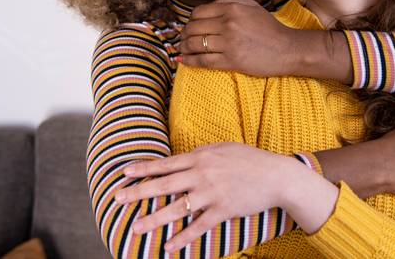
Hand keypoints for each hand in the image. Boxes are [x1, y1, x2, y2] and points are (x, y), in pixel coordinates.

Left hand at [114, 142, 304, 252]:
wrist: (277, 175)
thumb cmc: (249, 160)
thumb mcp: (223, 149)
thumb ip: (201, 153)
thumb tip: (183, 158)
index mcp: (201, 157)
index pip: (166, 163)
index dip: (144, 169)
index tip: (123, 173)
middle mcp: (203, 174)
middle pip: (164, 184)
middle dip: (139, 192)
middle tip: (117, 199)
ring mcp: (212, 193)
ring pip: (177, 208)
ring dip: (154, 219)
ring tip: (136, 228)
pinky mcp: (223, 210)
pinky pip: (199, 227)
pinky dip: (183, 238)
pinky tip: (168, 247)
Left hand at [178, 0, 304, 75]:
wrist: (288, 49)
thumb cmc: (271, 29)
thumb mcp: (252, 7)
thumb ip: (229, 2)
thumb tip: (208, 6)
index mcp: (232, 8)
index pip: (198, 12)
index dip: (190, 20)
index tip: (189, 26)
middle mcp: (228, 23)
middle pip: (193, 27)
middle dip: (184, 34)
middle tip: (183, 39)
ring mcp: (229, 42)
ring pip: (195, 43)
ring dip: (184, 47)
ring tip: (181, 49)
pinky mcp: (231, 60)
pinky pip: (203, 60)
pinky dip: (190, 61)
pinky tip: (184, 61)